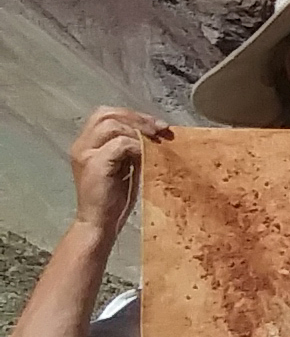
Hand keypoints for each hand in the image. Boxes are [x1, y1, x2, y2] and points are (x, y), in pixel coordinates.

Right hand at [67, 109, 165, 244]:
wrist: (100, 224)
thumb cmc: (114, 200)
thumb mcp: (125, 167)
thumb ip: (132, 149)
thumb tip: (155, 135)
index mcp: (87, 144)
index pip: (106, 115)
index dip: (133, 116)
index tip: (158, 126)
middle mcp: (81, 145)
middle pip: (106, 113)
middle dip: (136, 117)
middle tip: (160, 128)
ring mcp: (85, 153)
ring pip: (112, 124)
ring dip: (138, 129)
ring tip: (156, 140)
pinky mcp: (94, 164)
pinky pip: (119, 143)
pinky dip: (137, 146)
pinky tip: (149, 154)